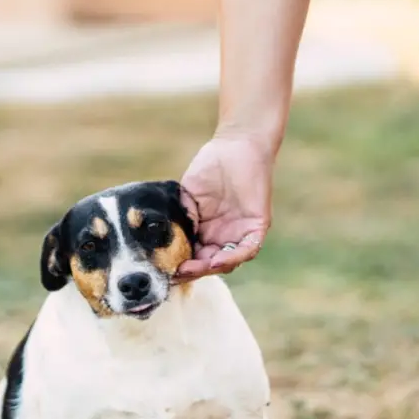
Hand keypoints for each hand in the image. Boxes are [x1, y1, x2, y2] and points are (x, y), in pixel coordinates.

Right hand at [175, 134, 272, 281]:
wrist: (237, 145)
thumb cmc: (211, 166)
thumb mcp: (188, 195)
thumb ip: (181, 215)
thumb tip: (169, 238)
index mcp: (205, 232)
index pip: (192, 255)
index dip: (179, 264)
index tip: (162, 268)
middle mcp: (223, 237)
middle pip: (208, 264)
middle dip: (192, 271)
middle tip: (175, 273)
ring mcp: (240, 233)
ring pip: (227, 262)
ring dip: (208, 268)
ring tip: (191, 269)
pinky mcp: (256, 227)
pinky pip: (247, 249)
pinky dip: (232, 258)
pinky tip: (215, 261)